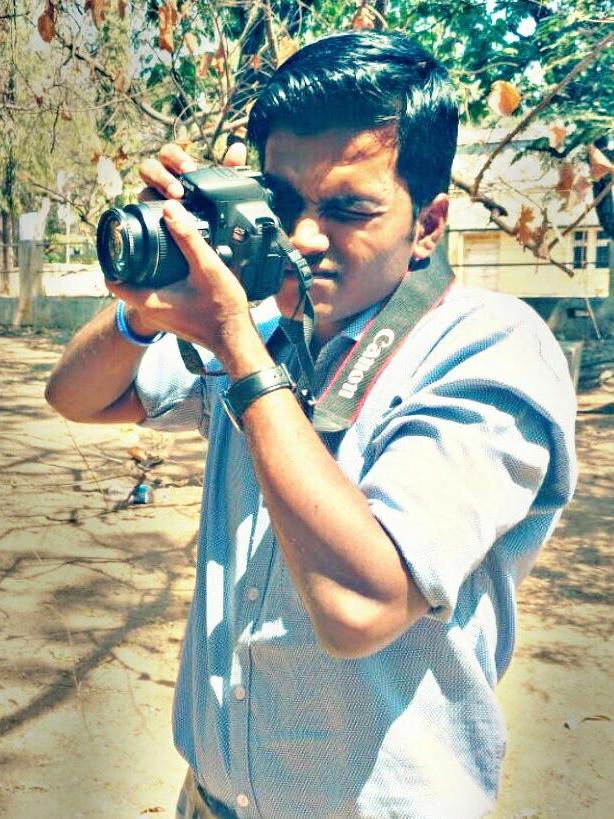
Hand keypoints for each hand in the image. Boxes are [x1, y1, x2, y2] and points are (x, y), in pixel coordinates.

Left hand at [107, 139, 265, 366]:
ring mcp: (160, 317)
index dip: (110, 258)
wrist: (236, 337)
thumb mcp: (207, 267)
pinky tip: (173, 268)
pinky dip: (157, 281)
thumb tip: (169, 209)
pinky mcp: (172, 318)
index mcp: (148, 301)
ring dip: (143, 270)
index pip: (111, 280)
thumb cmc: (222, 308)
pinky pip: (155, 296)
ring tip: (155, 248)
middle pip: (125, 282)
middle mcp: (149, 312)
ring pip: (140, 289)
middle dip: (129, 259)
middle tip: (138, 237)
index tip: (118, 240)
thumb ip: (188, 238)